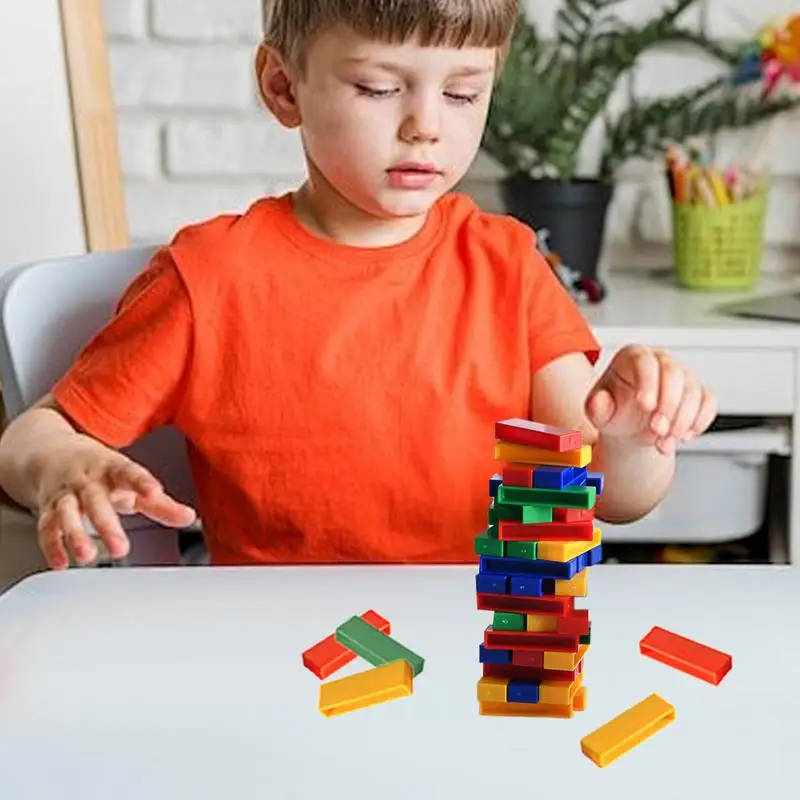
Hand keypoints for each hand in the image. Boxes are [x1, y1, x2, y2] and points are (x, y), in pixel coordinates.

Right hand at [36, 440, 196, 569]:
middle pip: (95, 500)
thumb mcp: (132, 481)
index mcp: (113, 468)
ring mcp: (65, 493)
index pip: (129, 472)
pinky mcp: (47, 508)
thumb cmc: (101, 471)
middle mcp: (87, 480)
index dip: (142, 482)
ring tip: (87, 556)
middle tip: (120, 549)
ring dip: (75, 535)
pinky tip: (62, 562)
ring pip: (66, 513)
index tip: (155, 493)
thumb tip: (189, 517)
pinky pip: (46, 527)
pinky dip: (52, 545)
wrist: (53, 452)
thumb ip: (161, 503)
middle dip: (106, 525)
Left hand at [584, 345, 716, 455]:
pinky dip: (698, 423)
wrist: (629, 428)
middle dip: (668, 405)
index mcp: (633, 357)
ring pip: (693, 391)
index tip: (646, 406)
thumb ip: (596, 407)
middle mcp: (660, 361)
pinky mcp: (699, 392)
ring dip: (681, 421)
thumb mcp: (599, 413)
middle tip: (657, 430)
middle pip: (673, 373)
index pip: (644, 362)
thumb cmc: (614, 412)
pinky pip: (708, 403)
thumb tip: (599, 401)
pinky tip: (682, 437)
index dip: (648, 383)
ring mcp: (683, 375)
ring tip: (663, 442)